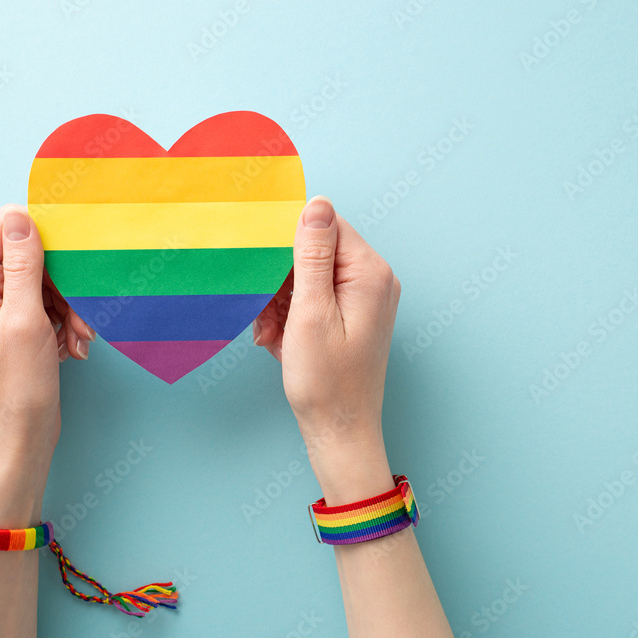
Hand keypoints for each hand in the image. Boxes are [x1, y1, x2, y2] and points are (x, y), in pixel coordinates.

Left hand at [0, 205, 92, 523]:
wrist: (16, 440)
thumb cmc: (16, 390)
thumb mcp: (25, 322)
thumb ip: (22, 266)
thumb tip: (23, 217)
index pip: (9, 226)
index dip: (47, 239)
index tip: (77, 263)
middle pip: (33, 255)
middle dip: (65, 283)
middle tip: (82, 317)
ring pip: (47, 281)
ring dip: (71, 307)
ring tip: (79, 339)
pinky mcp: (17, 324)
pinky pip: (49, 305)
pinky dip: (67, 322)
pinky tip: (73, 346)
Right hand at [253, 197, 400, 502]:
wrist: (340, 433)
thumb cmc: (326, 383)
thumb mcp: (311, 313)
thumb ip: (312, 255)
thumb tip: (317, 204)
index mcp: (370, 273)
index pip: (326, 226)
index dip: (288, 244)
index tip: (263, 267)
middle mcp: (374, 280)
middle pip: (316, 252)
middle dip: (282, 280)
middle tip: (265, 315)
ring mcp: (365, 299)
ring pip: (309, 277)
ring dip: (281, 302)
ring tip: (270, 335)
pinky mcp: (351, 316)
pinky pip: (314, 299)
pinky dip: (290, 317)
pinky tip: (277, 342)